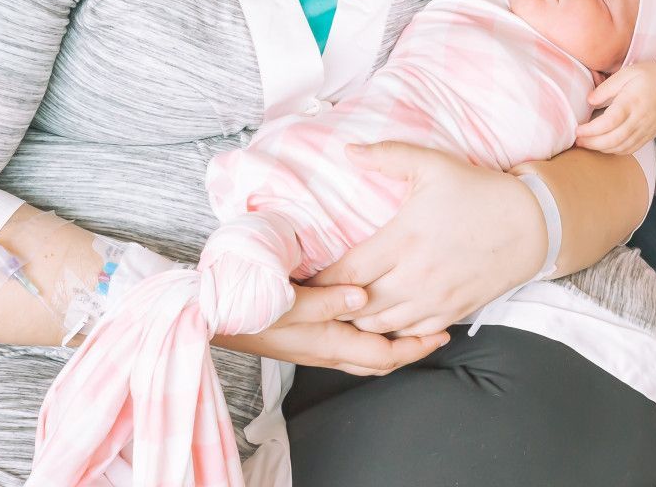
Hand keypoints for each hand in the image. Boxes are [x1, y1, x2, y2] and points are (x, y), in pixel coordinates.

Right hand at [212, 282, 446, 374]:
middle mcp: (327, 349)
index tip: (443, 334)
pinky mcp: (306, 335)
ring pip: (365, 352)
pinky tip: (374, 314)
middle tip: (438, 329)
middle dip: (411, 347)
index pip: (384, 356)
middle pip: (379, 359)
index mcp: (329, 343)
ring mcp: (316, 345)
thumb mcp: (290, 301)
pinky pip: (350, 342)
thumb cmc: (250, 308)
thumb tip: (364, 296)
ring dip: (391, 340)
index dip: (416, 348)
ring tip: (414, 320)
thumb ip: (328, 299)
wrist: (212, 317)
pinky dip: (370, 333)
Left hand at [309, 143, 545, 335]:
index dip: (319, 281)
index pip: (345, 275)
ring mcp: (433, 301)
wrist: (530, 225)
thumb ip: (389, 155)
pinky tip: (381, 318)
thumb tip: (347, 150)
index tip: (304, 277)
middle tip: (317, 298)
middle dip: (333, 306)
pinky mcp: (450, 314)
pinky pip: (408, 336)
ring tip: (343, 308)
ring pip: (379, 328)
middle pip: (356, 309)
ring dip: (358, 320)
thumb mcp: (434, 164)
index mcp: (404, 240)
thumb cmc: (479, 191)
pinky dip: (389, 331)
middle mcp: (415, 277)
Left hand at [576, 63, 655, 155]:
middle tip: (577, 141)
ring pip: (621, 147)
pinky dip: (615, 151)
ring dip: (602, 150)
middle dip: (592, 144)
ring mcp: (645, 130)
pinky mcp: (649, 136)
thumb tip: (589, 100)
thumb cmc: (651, 76)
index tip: (577, 130)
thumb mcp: (628, 73)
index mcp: (631, 102)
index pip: (609, 122)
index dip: (591, 130)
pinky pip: (631, 149)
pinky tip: (605, 147)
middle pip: (613, 140)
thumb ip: (607, 87)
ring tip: (587, 145)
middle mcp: (638, 119)